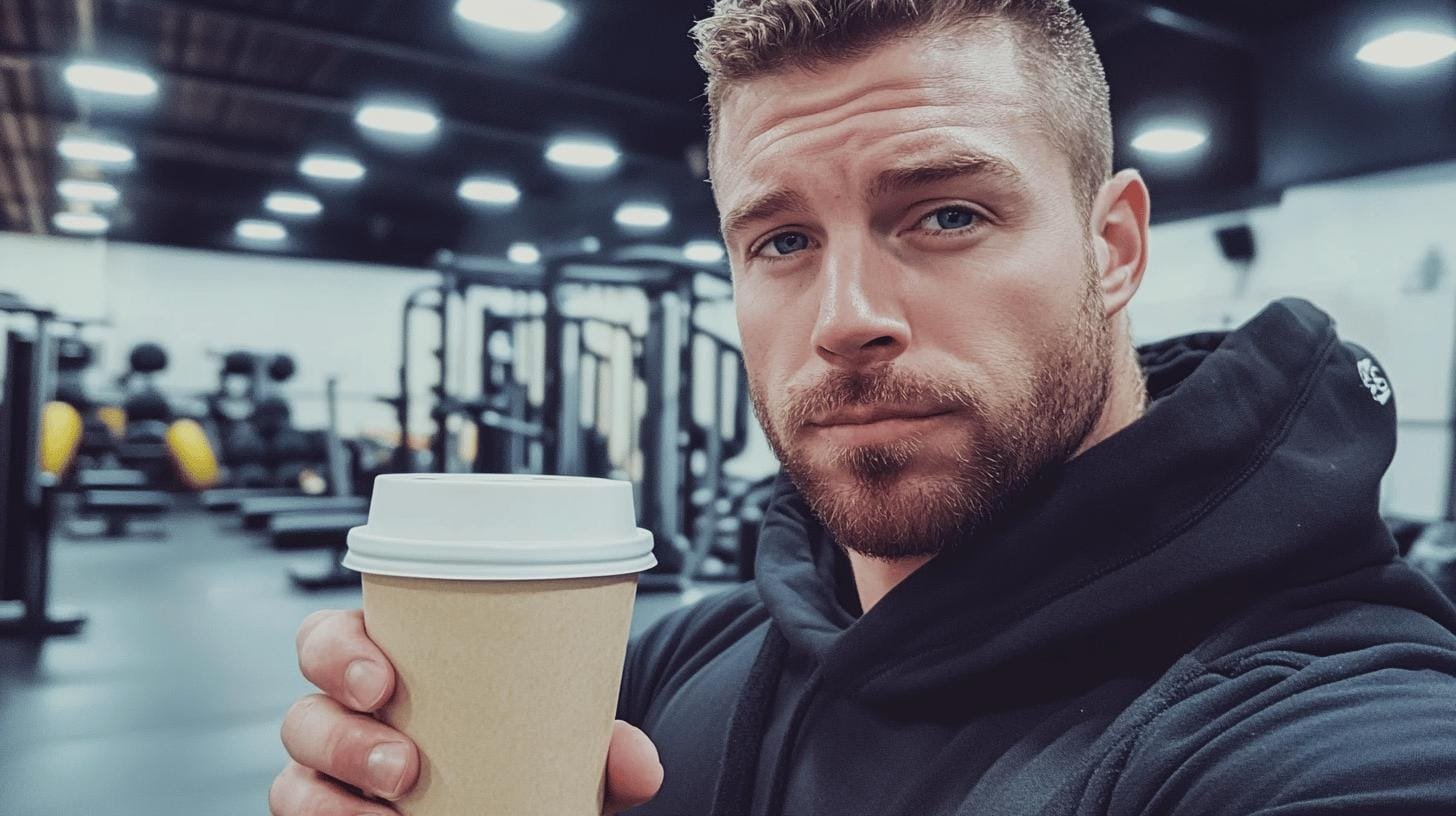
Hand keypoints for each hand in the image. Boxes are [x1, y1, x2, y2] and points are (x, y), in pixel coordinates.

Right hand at [270, 609, 662, 814]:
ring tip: (393, 815)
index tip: (382, 679)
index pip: (326, 639)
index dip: (336, 653)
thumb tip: (641, 763)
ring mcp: (332, 779)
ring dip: (332, 802)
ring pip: (293, 781)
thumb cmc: (520, 745)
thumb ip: (602, 747)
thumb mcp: (560, 740)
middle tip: (406, 765)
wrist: (529, 796)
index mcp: (387, 664)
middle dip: (342, 738)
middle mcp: (345, 718)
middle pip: (302, 714)